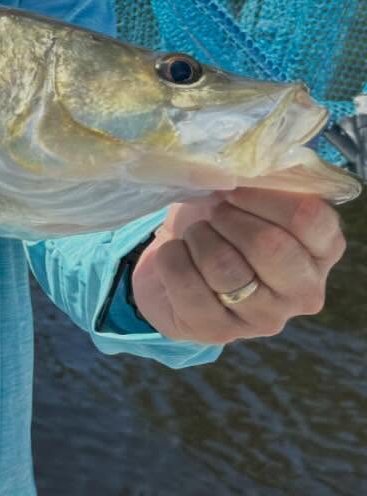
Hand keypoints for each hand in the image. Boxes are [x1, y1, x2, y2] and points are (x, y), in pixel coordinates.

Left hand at [129, 190, 347, 344]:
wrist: (176, 260)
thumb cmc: (220, 222)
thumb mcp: (243, 192)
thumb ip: (259, 176)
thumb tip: (243, 162)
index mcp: (323, 250)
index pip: (309, 218)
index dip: (264, 195)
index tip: (235, 188)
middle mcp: (304, 291)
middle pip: (271, 247)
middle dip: (230, 219)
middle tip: (214, 213)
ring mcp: (265, 318)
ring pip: (225, 268)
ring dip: (199, 238)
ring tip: (196, 235)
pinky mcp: (219, 332)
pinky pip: (188, 285)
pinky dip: (172, 259)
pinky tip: (176, 255)